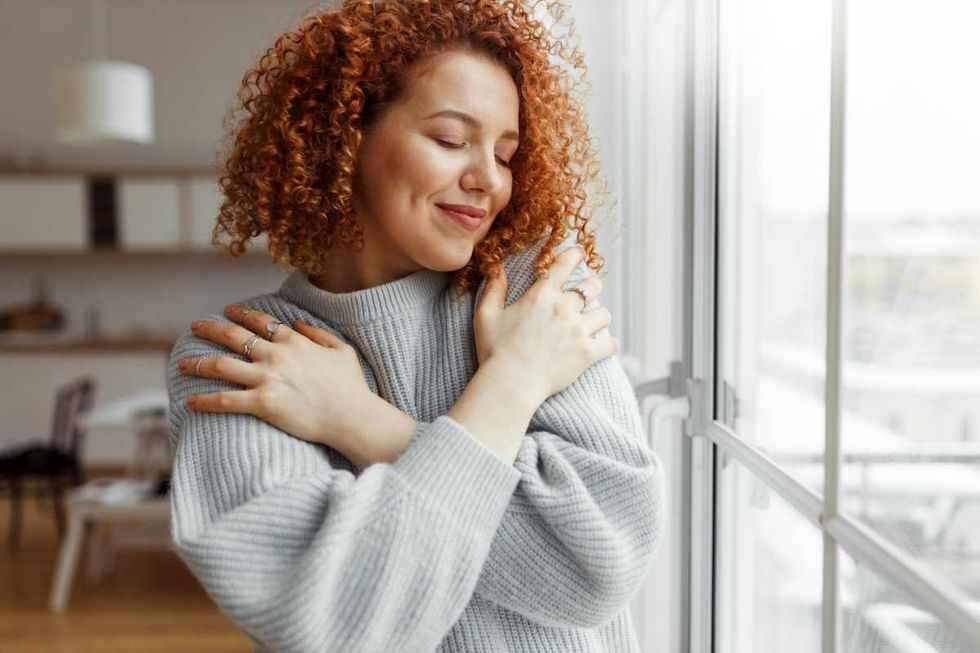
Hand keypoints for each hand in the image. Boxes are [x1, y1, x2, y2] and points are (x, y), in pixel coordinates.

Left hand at [177, 305, 371, 448]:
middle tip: (195, 326)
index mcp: (294, 341)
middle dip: (211, 329)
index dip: (240, 313)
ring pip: (222, 366)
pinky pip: (225, 400)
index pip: (260, 322)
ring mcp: (267, 379)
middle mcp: (276, 355)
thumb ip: (318, 333)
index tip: (227, 310)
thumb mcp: (342, 350)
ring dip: (198, 363)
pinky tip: (190, 401)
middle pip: (234, 336)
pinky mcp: (262, 404)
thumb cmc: (352, 386)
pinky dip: (204, 401)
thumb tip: (296, 323)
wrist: (352, 417)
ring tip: (182, 364)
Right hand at [473, 246, 617, 403]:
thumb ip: (494, 289)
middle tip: (588, 293)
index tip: (579, 253)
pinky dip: (609, 346)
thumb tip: (497, 268)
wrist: (510, 383)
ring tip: (593, 322)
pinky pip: (610, 344)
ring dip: (599, 316)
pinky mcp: (587, 353)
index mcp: (541, 295)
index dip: (575, 255)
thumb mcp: (486, 315)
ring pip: (603, 314)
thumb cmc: (495, 350)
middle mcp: (563, 307)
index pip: (564, 264)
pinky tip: (604, 347)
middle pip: (592, 286)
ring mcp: (578, 330)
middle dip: (592, 287)